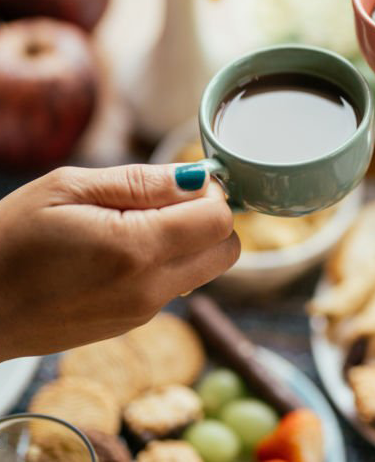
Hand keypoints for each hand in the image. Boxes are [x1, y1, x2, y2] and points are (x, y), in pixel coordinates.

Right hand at [0, 163, 237, 359]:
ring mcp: (143, 313)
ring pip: (205, 268)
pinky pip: (176, 285)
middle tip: (165, 201)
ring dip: (189, 241)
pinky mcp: (133, 323)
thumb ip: (142, 182)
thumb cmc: (8, 240)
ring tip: (135, 224)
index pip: (219, 220)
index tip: (181, 182)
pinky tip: (122, 250)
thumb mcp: (69, 189)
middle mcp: (150, 289)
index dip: (210, 192)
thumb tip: (198, 177)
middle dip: (209, 218)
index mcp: (137, 250)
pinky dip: (167, 262)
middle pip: (226, 249)